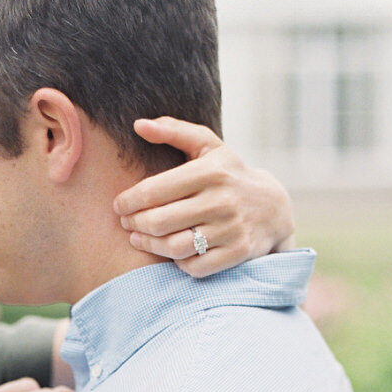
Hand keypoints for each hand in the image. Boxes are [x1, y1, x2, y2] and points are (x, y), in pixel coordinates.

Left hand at [113, 119, 294, 275]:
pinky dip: (177, 262)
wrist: (272, 208)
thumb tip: (138, 125)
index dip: (129, 201)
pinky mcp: (237, 253)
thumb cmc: (228, 173)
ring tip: (138, 237)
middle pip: (160, 221)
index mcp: (210, 171)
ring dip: (149, 245)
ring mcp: (231, 229)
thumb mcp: (207, 146)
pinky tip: (169, 251)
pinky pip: (195, 266)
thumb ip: (173, 131)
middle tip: (126, 222)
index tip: (119, 205)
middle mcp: (222, 200)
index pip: (154, 190)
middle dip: (134, 223)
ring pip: (175, 247)